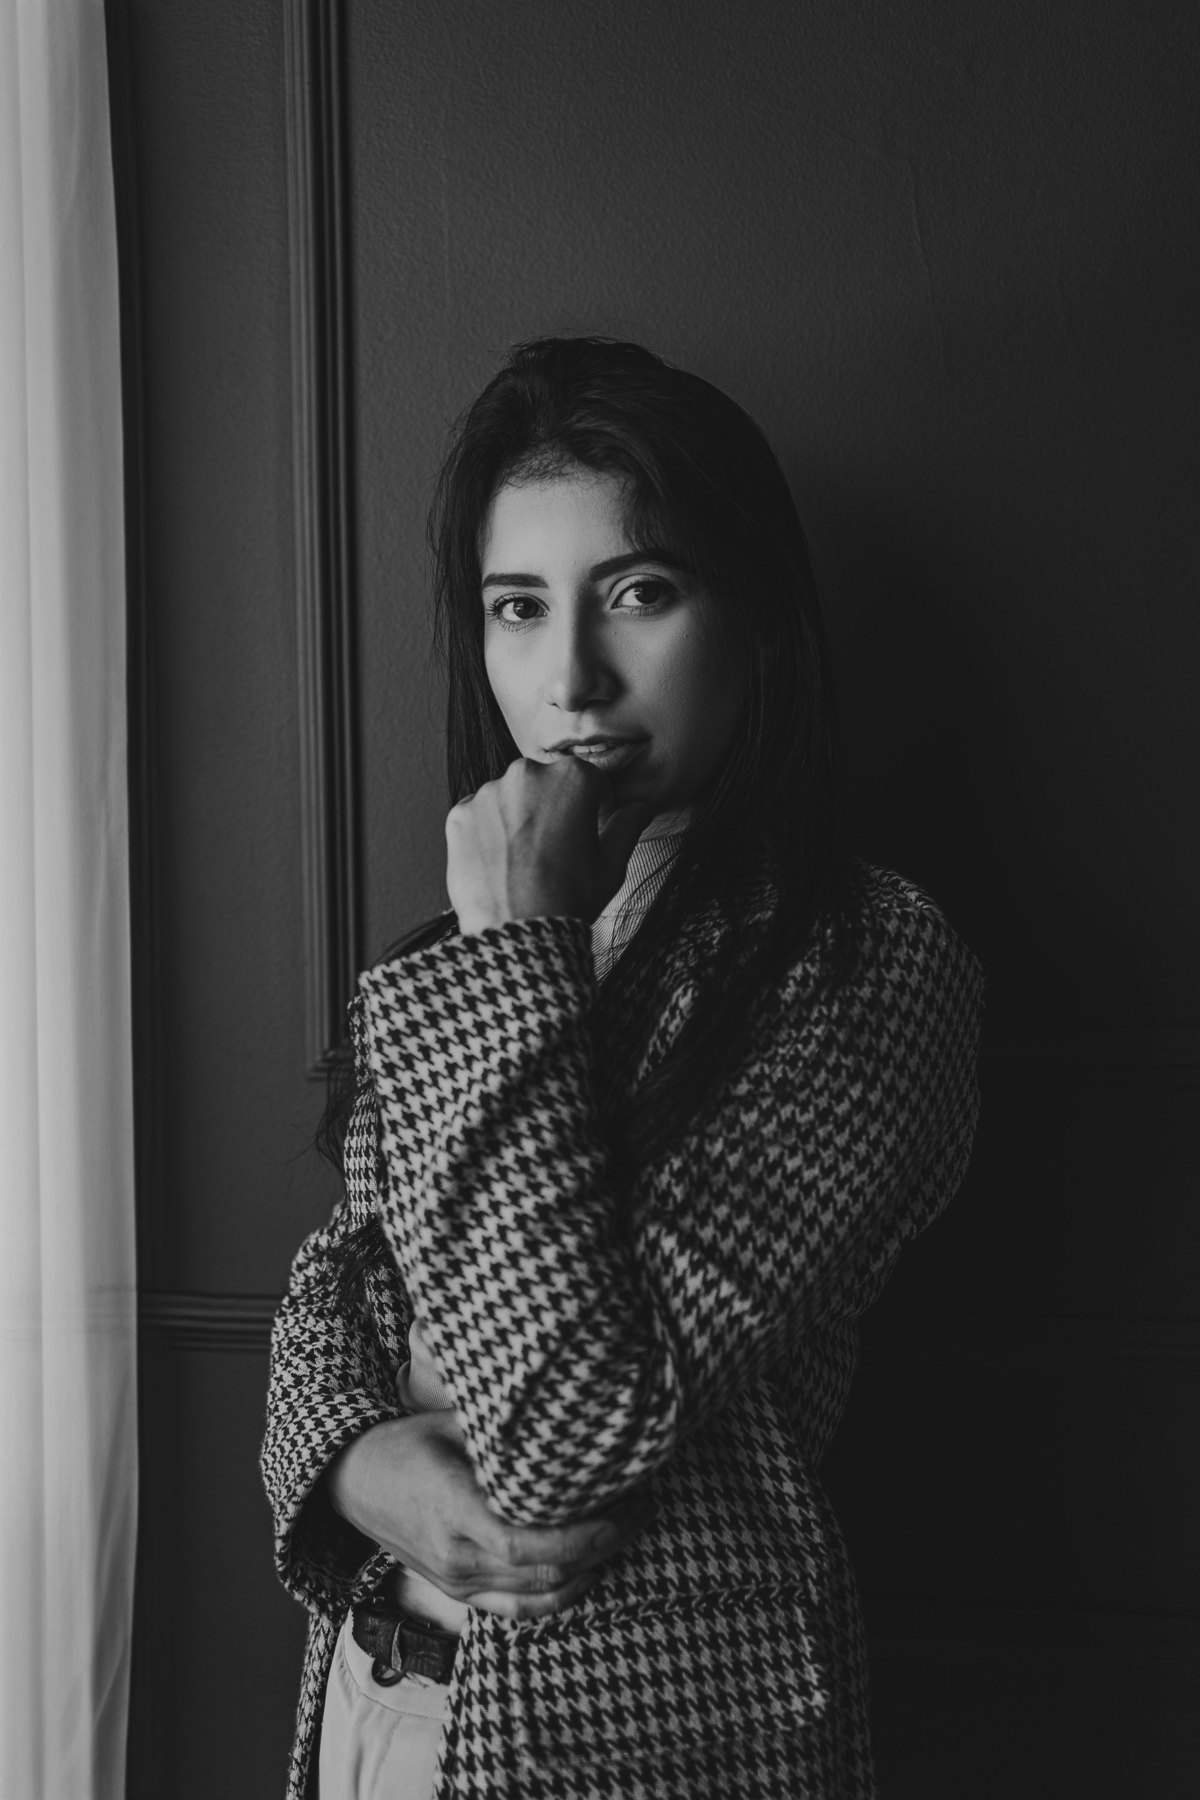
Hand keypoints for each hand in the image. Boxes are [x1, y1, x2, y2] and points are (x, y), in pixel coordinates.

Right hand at [325, 1410, 649, 1618]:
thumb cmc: (406, 1443)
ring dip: (591, 1570)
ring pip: (541, 1598)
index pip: (528, 1543)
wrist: (352, 1481)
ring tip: (626, 1531)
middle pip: (546, 1574)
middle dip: (605, 1545)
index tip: (626, 1504)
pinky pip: (521, 1611)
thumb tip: (569, 1416)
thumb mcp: (453, 1424)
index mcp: (452, 1511)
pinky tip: (592, 1568)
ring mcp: (457, 1584)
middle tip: (642, 1506)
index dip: (585, 1533)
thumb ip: (507, 1433)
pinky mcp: (460, 1593)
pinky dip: (562, 1595)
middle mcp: (457, 1559)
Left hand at [446, 756, 653, 936]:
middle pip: (547, 784)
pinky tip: (502, 862)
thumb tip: (641, 808)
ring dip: (520, 818)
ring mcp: (488, 793)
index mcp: (571, 777)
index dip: (595, 808)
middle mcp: (526, 774)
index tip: (590, 829)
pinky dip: (489, 833)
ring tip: (527, 860)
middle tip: (557, 849)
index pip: (590, 781)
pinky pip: (480, 816)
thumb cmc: (568, 899)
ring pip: (511, 798)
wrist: (518, 933)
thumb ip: (628, 826)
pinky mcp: (460, 815)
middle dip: (554, 808)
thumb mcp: (611, 864)